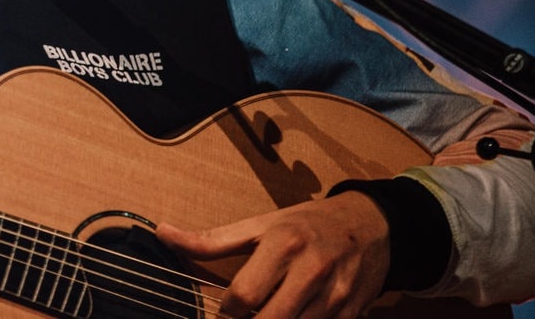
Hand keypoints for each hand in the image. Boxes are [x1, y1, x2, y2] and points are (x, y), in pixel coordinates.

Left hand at [156, 192, 389, 317]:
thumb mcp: (260, 225)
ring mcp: (336, 295)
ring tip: (266, 314)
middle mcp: (312, 269)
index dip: (226, 313)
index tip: (221, 313)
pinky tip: (290, 316)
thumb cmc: (307, 224)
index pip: (245, 294)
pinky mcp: (353, 313)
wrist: (372, 224)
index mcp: (283, 243)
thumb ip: (211, 240)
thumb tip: (162, 233)